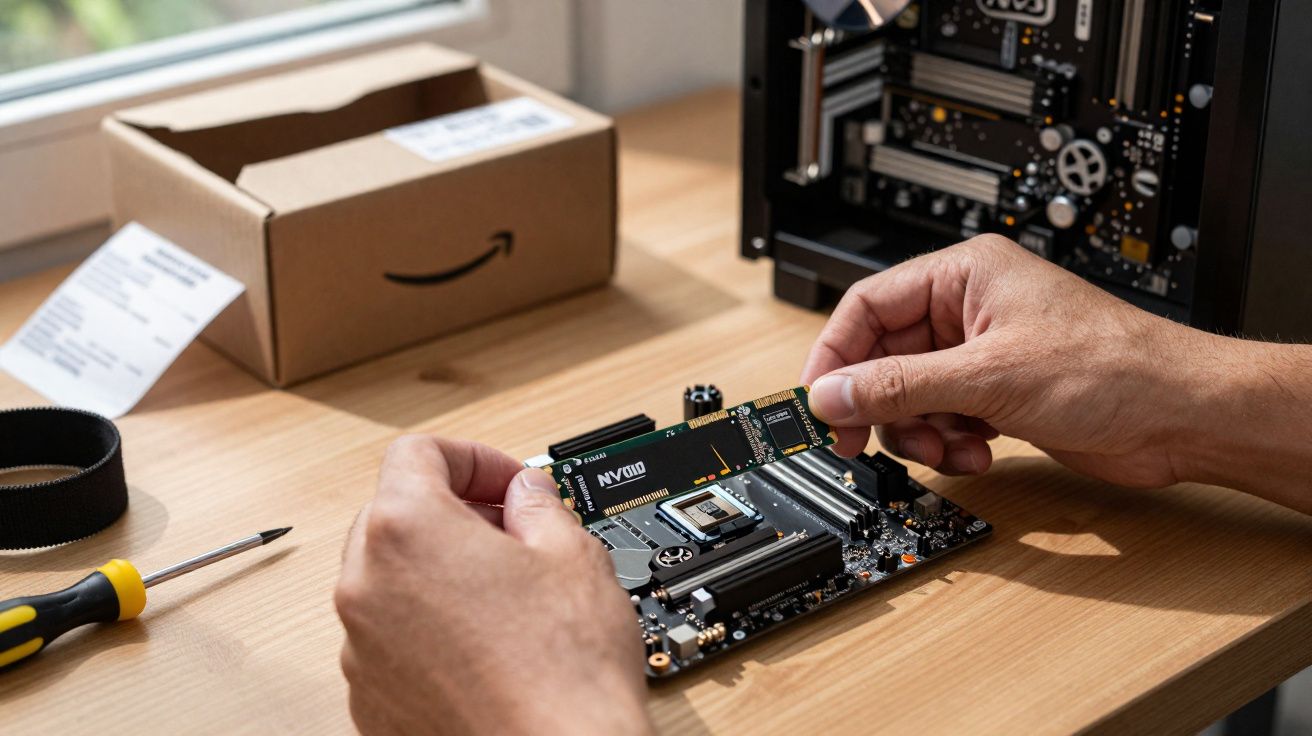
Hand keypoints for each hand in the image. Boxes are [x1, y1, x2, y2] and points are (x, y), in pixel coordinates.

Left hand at [335, 435, 650, 734]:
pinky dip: (431, 631)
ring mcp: (361, 652)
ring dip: (441, 573)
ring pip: (391, 583)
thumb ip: (539, 505)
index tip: (508, 482)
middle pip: (395, 515)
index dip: (474, 458)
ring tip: (508, 597)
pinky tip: (490, 648)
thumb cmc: (563, 676)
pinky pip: (392, 643)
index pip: (418, 453)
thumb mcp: (573, 555)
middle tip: (514, 531)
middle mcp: (365, 589)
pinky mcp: (371, 702)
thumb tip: (529, 495)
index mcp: (406, 533)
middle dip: (456, 513)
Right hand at [801, 235, 1212, 487]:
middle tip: (860, 442)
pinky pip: (942, 419)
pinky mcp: (997, 395)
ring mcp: (982, 355)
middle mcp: (968, 310)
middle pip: (884, 358)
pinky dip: (948, 443)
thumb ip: (898, 387)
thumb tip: (832, 395)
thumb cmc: (1115, 368)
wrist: (1182, 417)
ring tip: (946, 447)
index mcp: (963, 275)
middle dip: (879, 404)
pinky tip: (976, 451)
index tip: (819, 400)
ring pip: (910, 396)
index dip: (836, 354)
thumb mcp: (988, 376)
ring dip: (918, 431)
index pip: (868, 306)